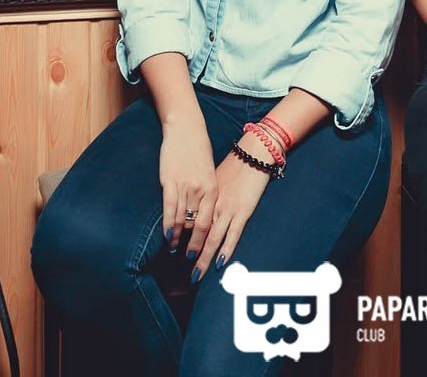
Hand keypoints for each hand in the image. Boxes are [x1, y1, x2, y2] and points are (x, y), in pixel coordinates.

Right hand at [158, 115, 215, 253]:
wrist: (186, 128)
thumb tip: (203, 214)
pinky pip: (169, 208)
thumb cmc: (198, 151)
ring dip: (177, 238)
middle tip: (192, 262)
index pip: (211, 221)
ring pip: (182, 219)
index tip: (206, 255)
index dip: (208, 241)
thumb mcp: (209, 172)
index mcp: (213, 188)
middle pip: (198, 225)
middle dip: (195, 246)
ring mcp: (185, 186)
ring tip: (173, 251)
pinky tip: (167, 235)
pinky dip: (168, 224)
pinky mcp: (170, 181)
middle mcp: (201, 190)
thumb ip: (207, 193)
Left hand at [191, 133, 273, 277]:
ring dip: (203, 257)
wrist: (253, 152)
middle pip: (197, 233)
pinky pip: (233, 234)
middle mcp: (213, 205)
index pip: (190, 220)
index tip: (173, 250)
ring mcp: (228, 209)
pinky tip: (219, 262)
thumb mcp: (215, 179)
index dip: (181, 237)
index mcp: (205, 197)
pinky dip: (226, 249)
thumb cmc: (234, 165)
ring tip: (196, 273)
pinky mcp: (243, 211)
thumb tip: (198, 208)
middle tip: (181, 268)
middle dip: (190, 252)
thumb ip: (207, 195)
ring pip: (212, 238)